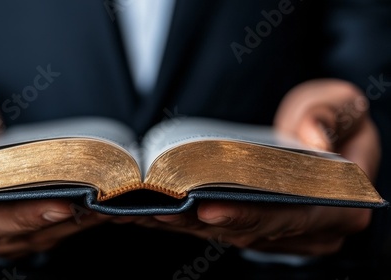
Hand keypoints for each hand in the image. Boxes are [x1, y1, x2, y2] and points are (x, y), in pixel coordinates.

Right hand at [0, 78, 108, 258]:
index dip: (20, 215)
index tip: (59, 204)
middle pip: (12, 235)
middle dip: (58, 222)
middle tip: (95, 206)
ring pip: (31, 240)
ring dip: (70, 227)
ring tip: (105, 207)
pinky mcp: (3, 235)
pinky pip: (38, 238)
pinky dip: (68, 227)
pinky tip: (94, 213)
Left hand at [128, 78, 379, 255]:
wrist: (324, 139)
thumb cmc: (334, 121)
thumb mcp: (344, 105)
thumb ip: (330, 116)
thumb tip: (313, 138)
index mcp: (340, 207)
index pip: (291, 216)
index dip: (248, 213)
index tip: (206, 207)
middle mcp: (309, 232)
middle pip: (248, 230)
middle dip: (200, 221)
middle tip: (159, 206)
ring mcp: (279, 235)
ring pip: (225, 233)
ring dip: (183, 223)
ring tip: (144, 209)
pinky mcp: (255, 229)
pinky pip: (215, 228)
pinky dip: (182, 221)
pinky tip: (146, 212)